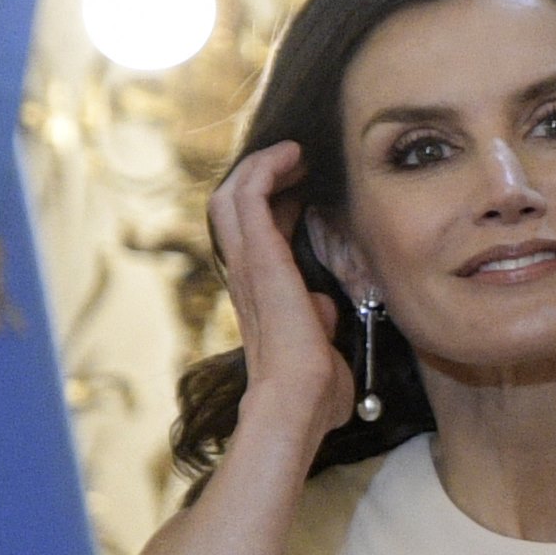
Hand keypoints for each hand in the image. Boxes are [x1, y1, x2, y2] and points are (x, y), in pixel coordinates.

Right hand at [209, 143, 350, 441]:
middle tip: (298, 161)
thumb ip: (319, 324)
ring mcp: (249, 266)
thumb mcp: (320, 348)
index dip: (276, 205)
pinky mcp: (260, 259)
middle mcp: (247, 275)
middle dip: (263, 176)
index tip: (306, 188)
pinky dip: (264, 168)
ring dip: (262, 165)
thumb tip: (324, 309)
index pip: (255, 236)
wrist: (300, 402)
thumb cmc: (316, 391)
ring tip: (294, 152)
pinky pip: (247, 197)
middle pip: (232, 208)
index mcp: (262, 294)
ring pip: (232, 196)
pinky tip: (290, 156)